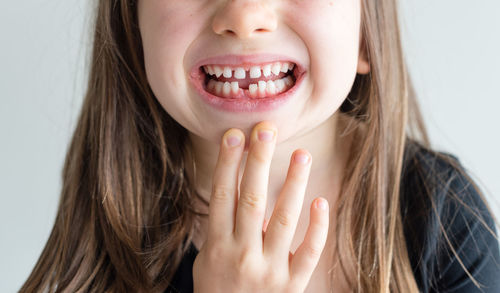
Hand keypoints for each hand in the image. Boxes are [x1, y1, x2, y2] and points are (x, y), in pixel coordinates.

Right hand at [193, 121, 328, 292]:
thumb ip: (220, 229)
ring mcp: (269, 270)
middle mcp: (242, 254)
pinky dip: (316, 227)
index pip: (222, 195)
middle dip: (258, 162)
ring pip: (283, 219)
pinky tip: (320, 201)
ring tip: (301, 154)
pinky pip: (308, 252)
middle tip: (266, 130)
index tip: (235, 135)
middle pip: (252, 199)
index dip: (228, 163)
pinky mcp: (292, 284)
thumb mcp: (207, 262)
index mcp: (217, 246)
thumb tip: (233, 190)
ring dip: (293, 184)